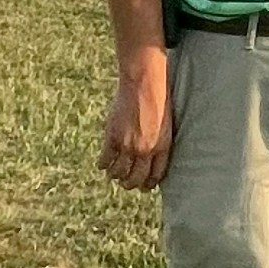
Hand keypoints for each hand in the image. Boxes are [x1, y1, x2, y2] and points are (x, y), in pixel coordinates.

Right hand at [99, 54, 172, 190]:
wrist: (144, 80)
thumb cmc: (158, 97)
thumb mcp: (165, 122)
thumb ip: (157, 141)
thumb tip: (148, 159)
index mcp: (162, 146)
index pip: (154, 177)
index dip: (147, 184)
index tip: (142, 186)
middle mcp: (145, 150)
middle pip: (134, 180)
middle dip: (129, 183)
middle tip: (125, 180)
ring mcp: (128, 145)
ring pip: (118, 174)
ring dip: (115, 174)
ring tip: (113, 170)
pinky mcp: (113, 137)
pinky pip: (105, 161)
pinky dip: (103, 163)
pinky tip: (104, 161)